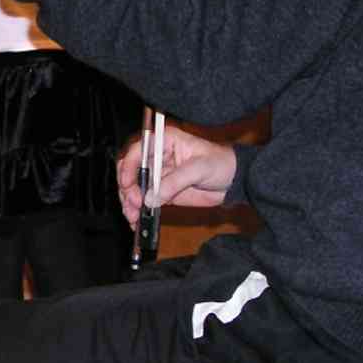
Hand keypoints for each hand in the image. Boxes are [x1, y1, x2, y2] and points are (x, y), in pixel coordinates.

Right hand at [117, 126, 236, 229]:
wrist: (234, 181)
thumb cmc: (221, 163)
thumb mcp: (199, 169)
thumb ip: (174, 182)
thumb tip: (151, 198)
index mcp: (165, 141)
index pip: (138, 150)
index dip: (128, 166)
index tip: (127, 183)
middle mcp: (157, 156)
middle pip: (131, 170)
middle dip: (127, 188)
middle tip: (134, 204)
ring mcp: (158, 175)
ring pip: (134, 188)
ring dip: (130, 202)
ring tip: (134, 216)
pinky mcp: (162, 192)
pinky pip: (145, 201)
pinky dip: (139, 211)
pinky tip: (138, 220)